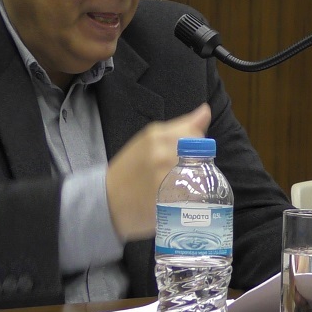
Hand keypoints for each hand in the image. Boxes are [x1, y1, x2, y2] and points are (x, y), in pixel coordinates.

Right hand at [104, 104, 209, 239]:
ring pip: (198, 176)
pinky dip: (192, 198)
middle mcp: (161, 153)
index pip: (196, 134)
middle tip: (185, 172)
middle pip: (200, 156)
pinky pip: (192, 196)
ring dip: (196, 181)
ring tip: (183, 186)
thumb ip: (180, 126)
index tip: (187, 153)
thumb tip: (205, 111)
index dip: (197, 144)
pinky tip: (181, 199)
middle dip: (198, 164)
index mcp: (157, 135)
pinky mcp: (164, 200)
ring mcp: (163, 177)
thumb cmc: (130, 168)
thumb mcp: (150, 140)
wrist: (105, 199)